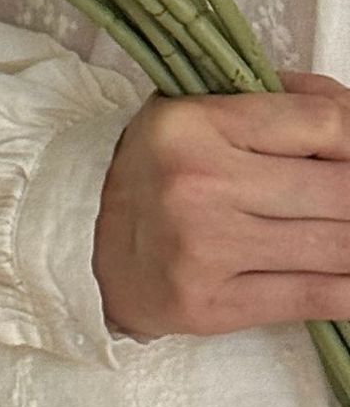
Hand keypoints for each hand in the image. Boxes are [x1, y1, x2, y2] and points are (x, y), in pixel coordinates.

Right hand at [93, 74, 349, 337]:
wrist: (83, 243)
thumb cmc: (158, 172)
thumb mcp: (201, 111)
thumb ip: (285, 101)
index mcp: (193, 125)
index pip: (326, 124)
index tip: (348, 155)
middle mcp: (196, 184)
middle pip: (343, 192)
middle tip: (341, 203)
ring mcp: (203, 249)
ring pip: (339, 247)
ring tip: (338, 232)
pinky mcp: (210, 305)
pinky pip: (318, 297)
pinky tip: (346, 276)